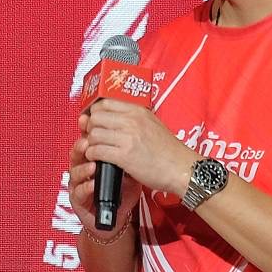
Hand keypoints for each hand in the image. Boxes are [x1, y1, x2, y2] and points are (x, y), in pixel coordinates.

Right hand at [66, 141, 128, 239]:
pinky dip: (86, 188)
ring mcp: (78, 184)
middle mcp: (82, 169)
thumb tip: (133, 136)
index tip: (89, 124)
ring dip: (84, 168)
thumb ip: (126, 154)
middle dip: (81, 147)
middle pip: (76, 154)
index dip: (87, 132)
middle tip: (88, 142)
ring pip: (75, 172)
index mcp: (92, 158)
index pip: (87, 141)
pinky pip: (79, 193)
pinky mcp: (78, 200)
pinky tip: (93, 184)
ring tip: (93, 165)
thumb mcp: (127, 169)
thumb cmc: (121, 191)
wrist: (117, 216)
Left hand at [82, 98, 196, 200]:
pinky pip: (97, 150)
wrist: (181, 168)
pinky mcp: (124, 156)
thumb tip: (110, 116)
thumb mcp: (152, 124)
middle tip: (93, 137)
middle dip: (90, 128)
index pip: (104, 103)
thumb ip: (133, 118)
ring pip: (94, 134)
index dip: (95, 113)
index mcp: (138, 110)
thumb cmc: (168, 151)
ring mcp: (128, 138)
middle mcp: (132, 121)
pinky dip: (93, 155)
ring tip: (96, 149)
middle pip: (95, 117)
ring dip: (90, 143)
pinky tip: (97, 158)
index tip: (95, 121)